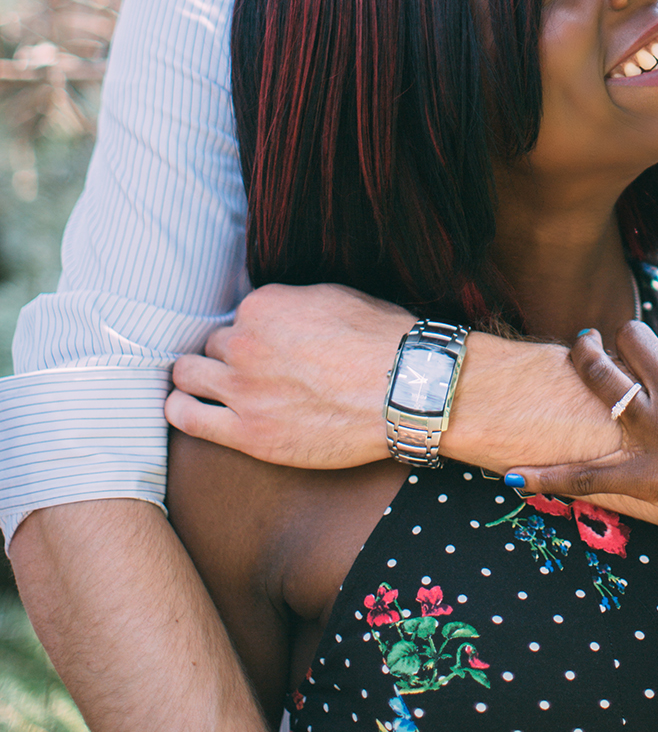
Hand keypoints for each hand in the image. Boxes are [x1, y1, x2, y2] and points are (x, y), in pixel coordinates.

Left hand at [166, 282, 407, 466]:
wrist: (403, 391)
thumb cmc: (380, 342)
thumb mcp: (334, 297)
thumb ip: (292, 303)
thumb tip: (278, 312)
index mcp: (264, 306)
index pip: (238, 316)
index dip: (253, 332)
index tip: (267, 345)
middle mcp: (244, 343)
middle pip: (213, 345)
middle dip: (227, 355)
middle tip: (247, 369)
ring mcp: (242, 390)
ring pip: (188, 375)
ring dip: (195, 377)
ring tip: (202, 385)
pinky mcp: (248, 433)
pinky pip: (188, 418)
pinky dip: (180, 408)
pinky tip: (184, 406)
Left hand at [506, 312, 657, 569]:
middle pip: (633, 342)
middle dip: (626, 339)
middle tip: (621, 344)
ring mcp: (655, 430)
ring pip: (602, 379)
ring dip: (584, 359)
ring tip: (578, 348)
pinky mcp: (642, 472)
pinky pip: (587, 474)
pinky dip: (549, 476)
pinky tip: (515, 476)